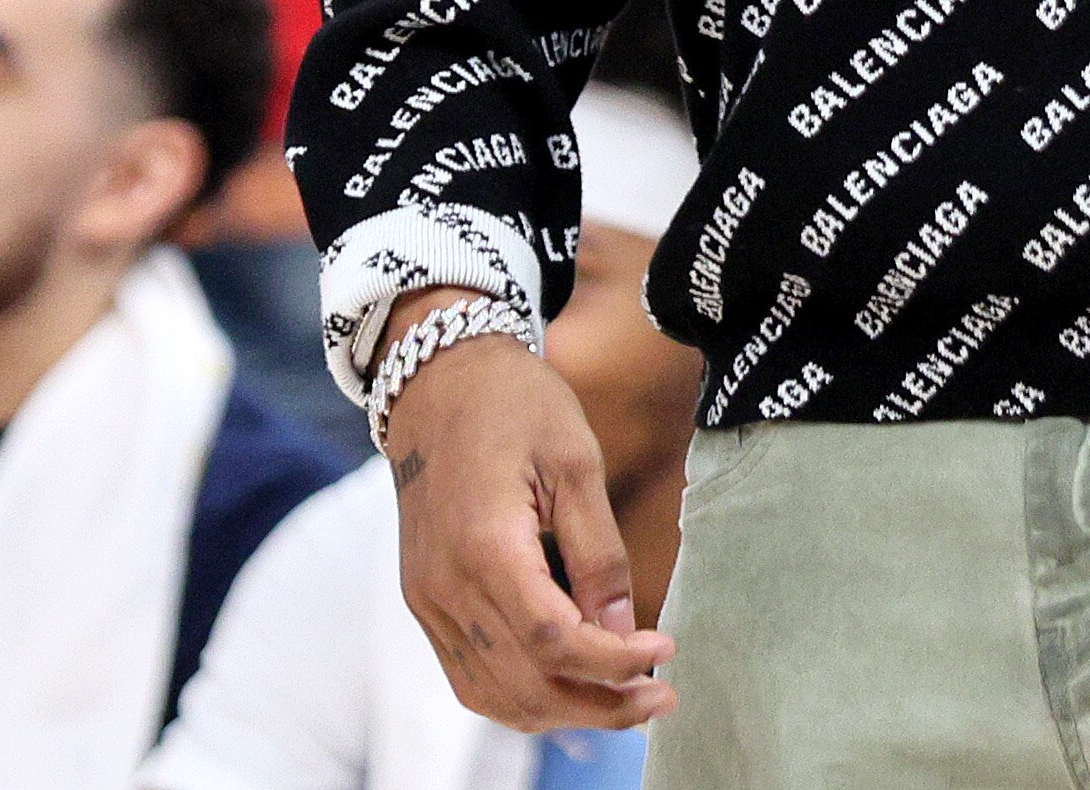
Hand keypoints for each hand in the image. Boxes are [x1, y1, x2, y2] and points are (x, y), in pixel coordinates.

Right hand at [382, 301, 674, 731]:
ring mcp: (426, 600)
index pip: (552, 642)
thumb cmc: (513, 404)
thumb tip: (624, 630)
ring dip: (563, 711)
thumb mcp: (575, 462)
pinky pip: (469, 676)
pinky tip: (569, 686)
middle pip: (524, 684)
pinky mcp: (424, 601)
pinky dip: (520, 697)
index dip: (613, 663)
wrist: (437, 378)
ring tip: (624, 700)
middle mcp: (444, 586)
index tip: (665, 649)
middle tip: (660, 698)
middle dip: (600, 704)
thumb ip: (599, 553)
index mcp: (484, 546)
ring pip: (494, 695)